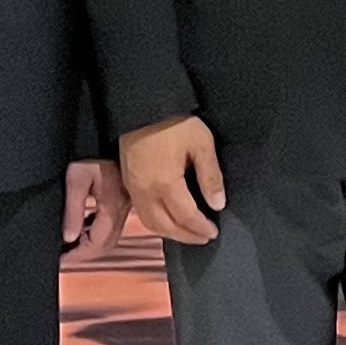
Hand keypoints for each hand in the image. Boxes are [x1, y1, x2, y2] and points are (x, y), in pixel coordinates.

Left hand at [61, 159, 127, 262]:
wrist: (115, 136)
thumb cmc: (94, 152)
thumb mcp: (77, 179)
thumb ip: (74, 210)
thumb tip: (68, 237)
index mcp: (112, 208)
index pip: (97, 243)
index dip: (78, 255)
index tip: (59, 260)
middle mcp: (121, 211)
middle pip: (105, 245)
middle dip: (84, 254)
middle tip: (62, 256)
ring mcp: (124, 208)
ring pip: (108, 237)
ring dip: (89, 245)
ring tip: (67, 245)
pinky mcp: (121, 202)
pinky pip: (108, 226)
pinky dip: (94, 233)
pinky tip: (80, 228)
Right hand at [120, 114, 226, 244]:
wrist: (143, 107)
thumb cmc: (174, 123)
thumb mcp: (201, 144)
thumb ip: (210, 176)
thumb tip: (218, 204)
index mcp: (165, 184)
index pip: (185, 216)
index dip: (200, 228)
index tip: (214, 232)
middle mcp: (146, 192)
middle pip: (166, 226)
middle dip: (186, 236)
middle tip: (204, 238)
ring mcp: (134, 189)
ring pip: (151, 223)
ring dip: (170, 232)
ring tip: (188, 233)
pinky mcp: (127, 183)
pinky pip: (142, 213)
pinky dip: (157, 223)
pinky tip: (168, 219)